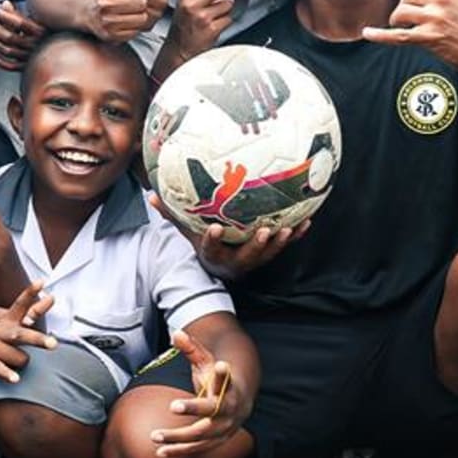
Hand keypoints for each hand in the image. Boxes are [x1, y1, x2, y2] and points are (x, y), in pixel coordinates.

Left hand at [0, 0, 45, 70]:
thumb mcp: (36, 21)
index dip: (4, 16)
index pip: (19, 23)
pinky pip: (9, 66)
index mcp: (41, 31)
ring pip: (7, 50)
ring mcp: (31, 57)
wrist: (61, 54)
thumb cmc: (46, 33)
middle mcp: (36, 45)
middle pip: (10, 37)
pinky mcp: (27, 67)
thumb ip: (20, 14)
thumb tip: (3, 3)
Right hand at [0, 281, 55, 382]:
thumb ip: (32, 311)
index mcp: (8, 319)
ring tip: (15, 359)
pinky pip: (0, 369)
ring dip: (23, 362)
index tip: (41, 281)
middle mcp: (0, 330)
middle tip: (53, 344)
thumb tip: (53, 297)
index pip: (21, 303)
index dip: (30, 292)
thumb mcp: (9, 321)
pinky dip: (8, 374)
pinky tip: (15, 378)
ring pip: (20, 358)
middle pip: (22, 334)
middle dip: (38, 339)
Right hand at [148, 192, 307, 280]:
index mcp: (213, 253)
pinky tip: (307, 222)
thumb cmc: (204, 240)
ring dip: (279, 243)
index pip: (211, 247)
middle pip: (246, 256)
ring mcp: (252, 259)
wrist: (220, 263)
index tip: (215, 228)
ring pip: (268, 255)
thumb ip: (172, 213)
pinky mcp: (266, 254)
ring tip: (289, 228)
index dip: (213, 240)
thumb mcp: (186, 230)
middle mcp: (234, 260)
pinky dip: (295, 235)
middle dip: (257, 245)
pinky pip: (283, 246)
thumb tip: (151, 194)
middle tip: (265, 231)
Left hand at [149, 330, 248, 457]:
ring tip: (155, 435)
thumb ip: (192, 349)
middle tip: (174, 405)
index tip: (223, 364)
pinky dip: (178, 451)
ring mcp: (221, 428)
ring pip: (199, 434)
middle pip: (212, 410)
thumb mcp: (207, 362)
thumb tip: (176, 333)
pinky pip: (194, 449)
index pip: (226, 379)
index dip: (224, 374)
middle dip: (194, 408)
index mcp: (227, 387)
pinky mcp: (213, 442)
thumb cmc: (217, 381)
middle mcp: (226, 409)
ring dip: (177, 437)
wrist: (238, 406)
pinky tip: (160, 452)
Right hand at [166, 0, 257, 58]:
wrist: (178, 52)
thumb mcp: (186, 7)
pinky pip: (229, 19)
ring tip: (211, 19)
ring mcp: (202, 16)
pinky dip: (224, 23)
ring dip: (224, 11)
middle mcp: (193, 3)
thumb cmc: (184, 28)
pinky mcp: (211, 28)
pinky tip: (212, 29)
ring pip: (228, 4)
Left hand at [363, 0, 457, 75]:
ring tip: (401, 26)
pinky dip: (380, 35)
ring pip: (401, 12)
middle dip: (406, 7)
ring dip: (397, 20)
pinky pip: (398, 35)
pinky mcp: (429, 37)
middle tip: (411, 18)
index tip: (424, 6)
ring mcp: (434, 17)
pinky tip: (367, 33)